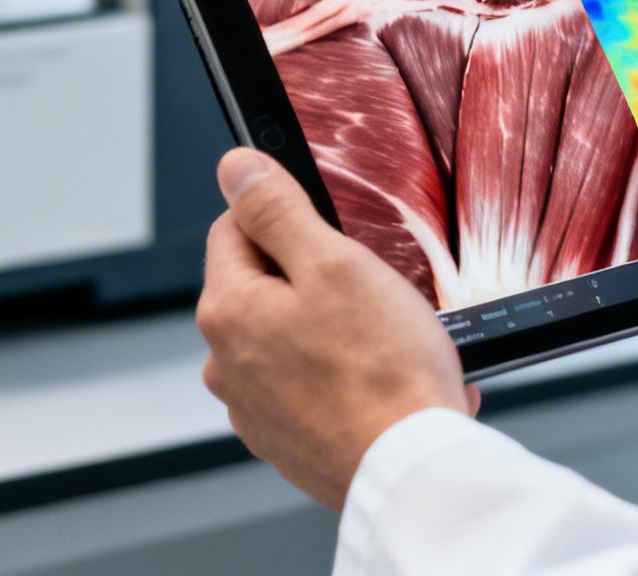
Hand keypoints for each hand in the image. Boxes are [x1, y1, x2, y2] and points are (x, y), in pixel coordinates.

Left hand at [197, 148, 478, 511]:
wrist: (411, 470)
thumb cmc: (382, 372)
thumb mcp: (332, 262)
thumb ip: (276, 208)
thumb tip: (235, 167)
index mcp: (227, 310)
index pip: (235, 227)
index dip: (286, 215)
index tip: (327, 229)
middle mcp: (226, 363)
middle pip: (265, 284)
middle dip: (316, 277)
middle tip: (371, 291)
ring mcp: (254, 408)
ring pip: (291, 336)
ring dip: (335, 330)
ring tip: (389, 344)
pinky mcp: (287, 441)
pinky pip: (313, 386)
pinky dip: (346, 378)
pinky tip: (388, 381)